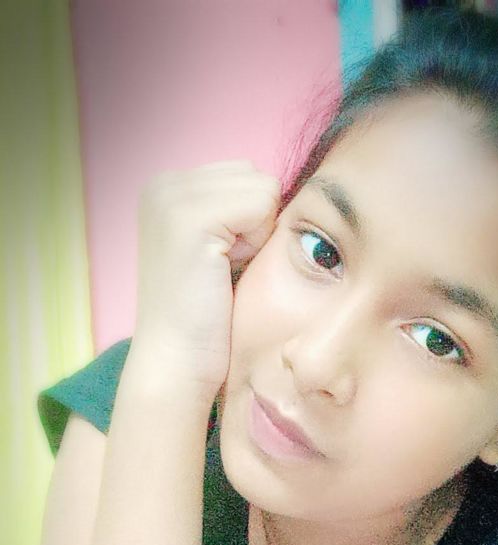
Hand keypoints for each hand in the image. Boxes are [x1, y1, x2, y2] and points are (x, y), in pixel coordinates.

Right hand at [133, 160, 280, 389]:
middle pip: (256, 176)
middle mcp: (161, 184)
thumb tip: (283, 189)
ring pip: (262, 188)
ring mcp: (171, 198)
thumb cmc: (207, 317)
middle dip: (255, 224)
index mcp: (166, 188)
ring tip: (222, 272)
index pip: (247, 175)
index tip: (220, 265)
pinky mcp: (189, 218)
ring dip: (257, 235)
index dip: (250, 224)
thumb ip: (240, 211)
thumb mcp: (221, 249)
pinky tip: (224, 273)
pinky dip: (256, 243)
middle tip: (223, 271)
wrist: (178, 364)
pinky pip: (262, 204)